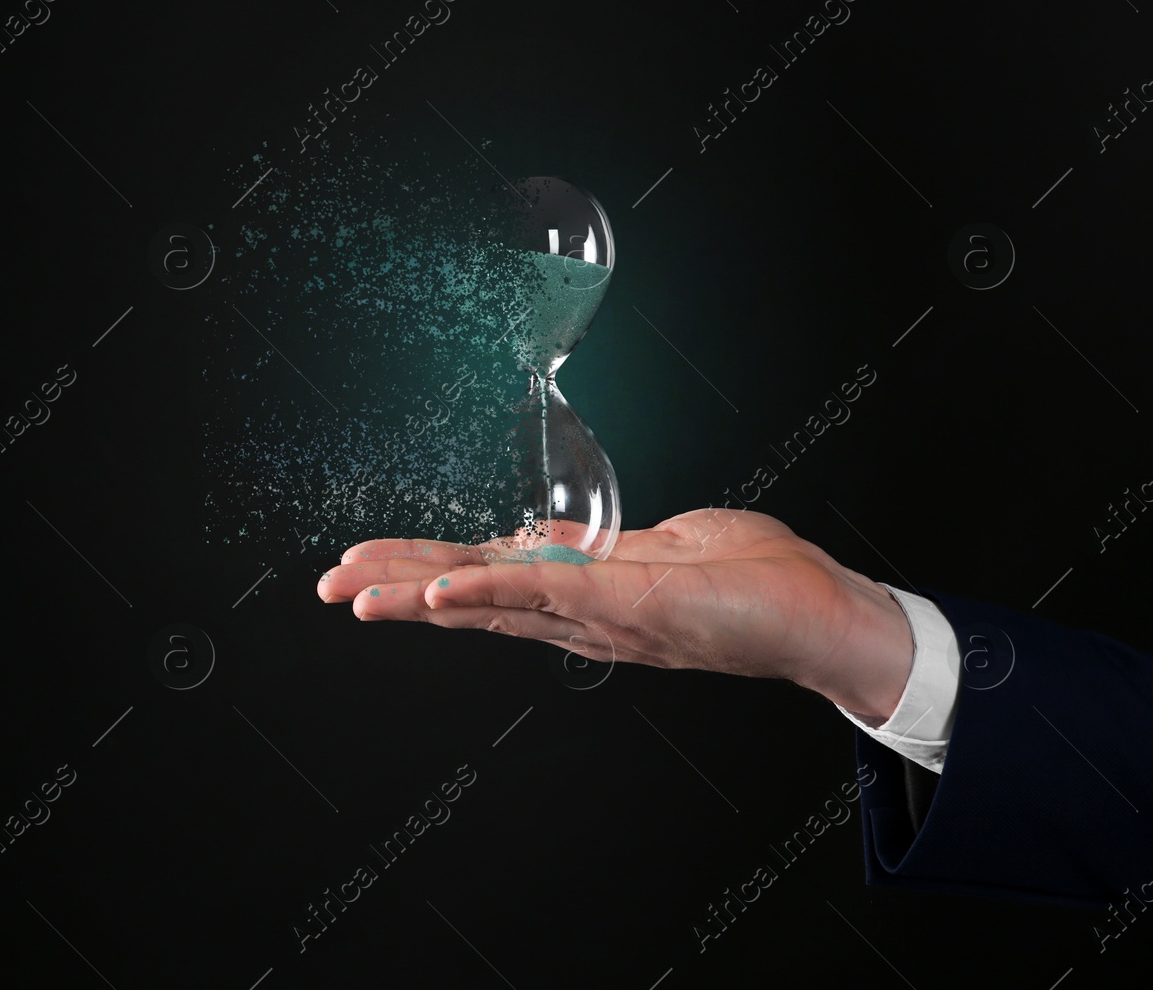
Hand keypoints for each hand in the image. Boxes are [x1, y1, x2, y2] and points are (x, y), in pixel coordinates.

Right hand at [316, 509, 914, 721]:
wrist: (822, 615)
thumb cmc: (752, 578)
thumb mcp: (661, 546)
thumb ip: (601, 546)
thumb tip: (556, 536)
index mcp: (582, 594)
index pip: (487, 582)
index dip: (423, 578)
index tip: (364, 567)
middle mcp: (581, 612)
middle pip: (473, 600)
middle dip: (398, 590)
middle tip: (330, 587)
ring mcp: (602, 612)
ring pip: (494, 603)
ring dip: (424, 600)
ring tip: (362, 596)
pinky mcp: (632, 604)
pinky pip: (549, 599)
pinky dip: (490, 599)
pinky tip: (443, 596)